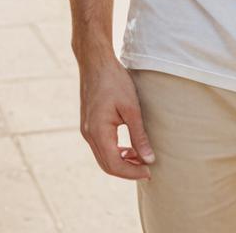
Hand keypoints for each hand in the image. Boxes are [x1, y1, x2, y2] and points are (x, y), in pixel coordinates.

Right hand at [78, 57, 155, 180]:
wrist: (96, 63)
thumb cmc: (115, 81)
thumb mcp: (131, 108)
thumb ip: (139, 135)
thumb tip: (149, 159)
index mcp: (98, 132)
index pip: (114, 164)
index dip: (132, 172)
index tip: (149, 172)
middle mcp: (88, 135)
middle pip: (107, 165)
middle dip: (127, 170)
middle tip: (147, 169)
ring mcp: (86, 130)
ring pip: (103, 157)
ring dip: (122, 162)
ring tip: (141, 158)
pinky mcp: (88, 125)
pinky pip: (101, 147)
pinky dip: (115, 152)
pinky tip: (130, 149)